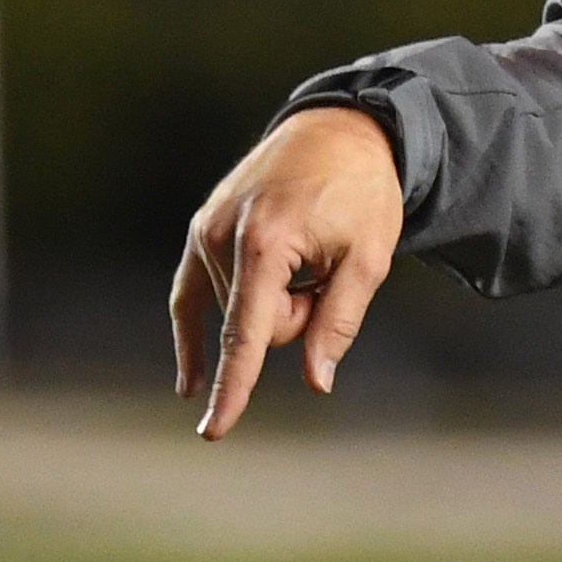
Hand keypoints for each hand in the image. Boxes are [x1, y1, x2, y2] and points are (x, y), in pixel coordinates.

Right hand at [171, 106, 403, 438]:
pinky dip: (197, 335)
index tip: (214, 430)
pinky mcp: (202, 231)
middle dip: (300, 316)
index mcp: (264, 245)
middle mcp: (220, 239)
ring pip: (243, 312)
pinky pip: (191, 296)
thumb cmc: (363, 194)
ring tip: (309, 250)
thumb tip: (316, 382)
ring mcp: (204, 233)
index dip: (234, 387)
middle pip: (261, 327)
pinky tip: (191, 384)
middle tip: (331, 270)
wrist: (340, 132)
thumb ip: (339, 320)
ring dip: (282, 298)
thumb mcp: (370, 257)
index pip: (246, 335)